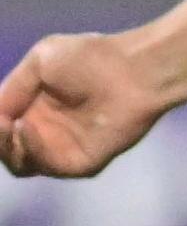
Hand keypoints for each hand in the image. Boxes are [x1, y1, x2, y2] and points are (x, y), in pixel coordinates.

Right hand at [0, 31, 169, 179]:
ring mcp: (65, 149)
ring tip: (11, 124)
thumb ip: (13, 88)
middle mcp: (47, 133)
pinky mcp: (84, 162)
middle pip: (7, 151)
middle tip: (0, 123)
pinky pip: (48, 167)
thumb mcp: (39, 62)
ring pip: (22, 165)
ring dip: (7, 148)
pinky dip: (32, 150)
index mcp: (35, 109)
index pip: (2, 128)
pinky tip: (26, 127)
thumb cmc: (91, 58)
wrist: (133, 69)